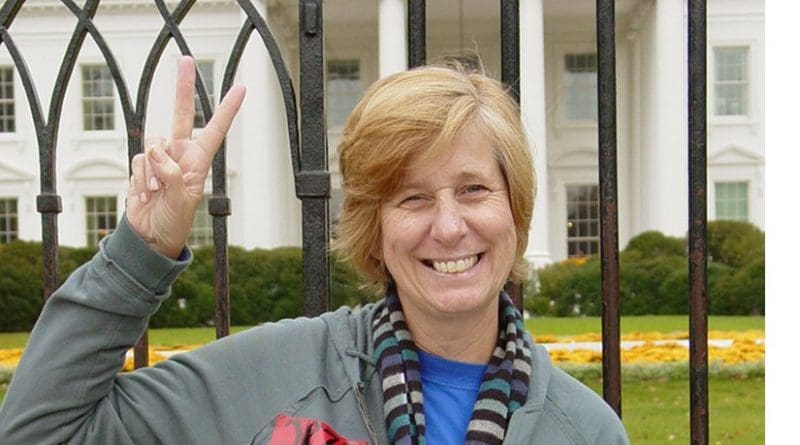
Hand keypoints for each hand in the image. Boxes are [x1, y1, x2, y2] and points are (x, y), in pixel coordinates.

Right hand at [127, 56, 245, 258]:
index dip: (228, 109)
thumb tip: (155, 151)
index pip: (216, 129)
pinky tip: (144, 195)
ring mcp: (159, 159)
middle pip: (181, 114)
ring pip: (151, 143)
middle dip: (183, 87)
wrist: (150, 236)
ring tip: (154, 192)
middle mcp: (181, 154)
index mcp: (199, 161)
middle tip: (186, 59)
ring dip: (150, 170)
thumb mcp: (180, 201)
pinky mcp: (140, 165)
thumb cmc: (174, 221)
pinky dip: (138, 177)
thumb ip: (170, 174)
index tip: (242, 88)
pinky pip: (136, 160)